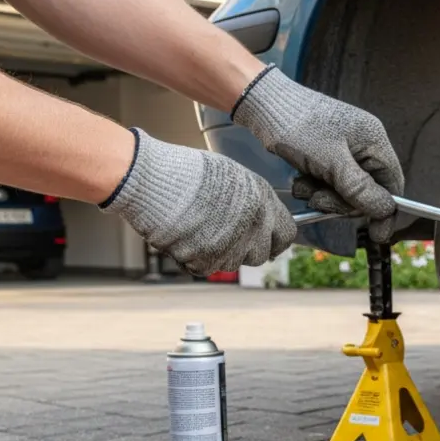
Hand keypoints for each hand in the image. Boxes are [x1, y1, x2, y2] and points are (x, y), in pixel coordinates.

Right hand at [100, 128, 295, 275]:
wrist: (153, 179)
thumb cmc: (188, 172)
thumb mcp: (233, 177)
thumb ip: (254, 201)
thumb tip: (264, 220)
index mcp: (262, 202)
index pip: (286, 235)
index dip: (276, 239)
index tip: (268, 242)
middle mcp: (252, 226)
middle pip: (260, 254)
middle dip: (246, 248)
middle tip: (224, 233)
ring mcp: (230, 246)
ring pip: (234, 262)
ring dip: (221, 252)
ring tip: (200, 228)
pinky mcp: (207, 261)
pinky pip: (208, 268)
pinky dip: (197, 258)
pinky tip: (186, 236)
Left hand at [231, 65, 403, 242]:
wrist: (264, 105)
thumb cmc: (300, 128)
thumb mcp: (332, 163)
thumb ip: (361, 189)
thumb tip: (387, 211)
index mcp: (374, 141)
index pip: (392, 184)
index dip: (385, 210)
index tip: (375, 234)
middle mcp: (364, 145)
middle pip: (367, 191)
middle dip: (342, 201)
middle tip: (319, 200)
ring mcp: (345, 149)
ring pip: (345, 189)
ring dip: (324, 194)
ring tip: (305, 185)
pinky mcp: (327, 154)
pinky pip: (329, 181)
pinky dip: (314, 185)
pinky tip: (300, 178)